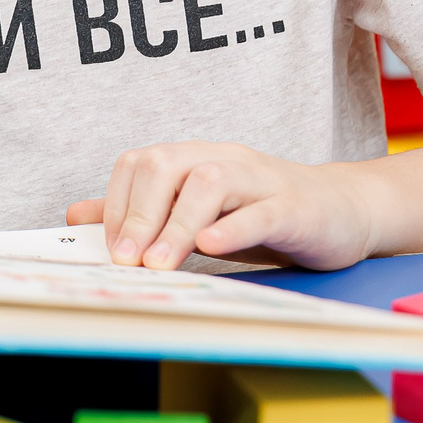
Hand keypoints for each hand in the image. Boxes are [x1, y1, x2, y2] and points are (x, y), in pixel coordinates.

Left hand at [67, 141, 377, 271]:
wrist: (344, 210)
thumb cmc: (264, 213)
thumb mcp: (197, 213)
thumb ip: (141, 214)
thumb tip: (78, 217)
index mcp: (195, 159)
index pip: (141, 165)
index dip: (118, 205)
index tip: (110, 251)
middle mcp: (224, 160)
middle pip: (167, 165)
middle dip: (141, 214)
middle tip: (128, 261)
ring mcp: (261, 181)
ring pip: (211, 183)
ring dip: (178, 225)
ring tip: (160, 263)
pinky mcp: (295, 208)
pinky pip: (261, 211)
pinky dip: (233, 228)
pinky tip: (212, 247)